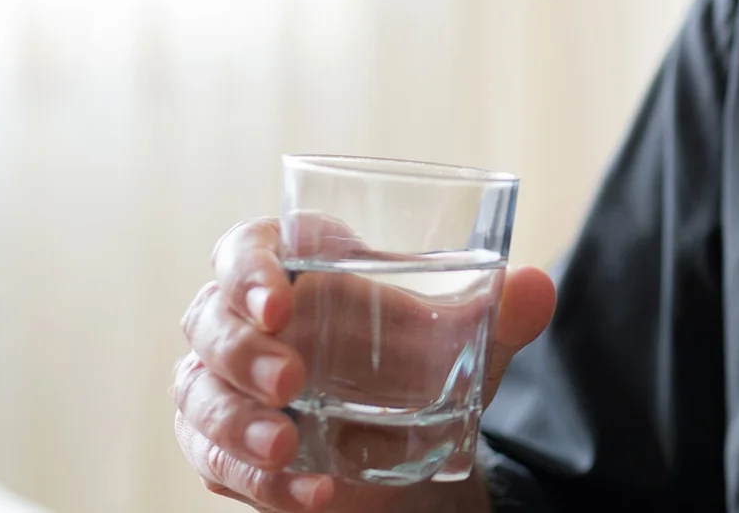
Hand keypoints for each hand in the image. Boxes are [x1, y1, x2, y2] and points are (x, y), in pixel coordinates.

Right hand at [171, 218, 555, 511]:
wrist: (408, 446)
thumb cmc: (420, 363)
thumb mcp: (465, 342)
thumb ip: (501, 313)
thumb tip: (538, 287)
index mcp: (296, 266)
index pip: (246, 249)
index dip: (249, 270)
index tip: (278, 303)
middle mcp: (245, 319)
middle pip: (210, 319)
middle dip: (244, 351)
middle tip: (293, 381)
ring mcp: (222, 382)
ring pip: (199, 392)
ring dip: (239, 422)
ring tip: (290, 446)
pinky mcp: (218, 443)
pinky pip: (214, 459)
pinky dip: (260, 480)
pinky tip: (312, 491)